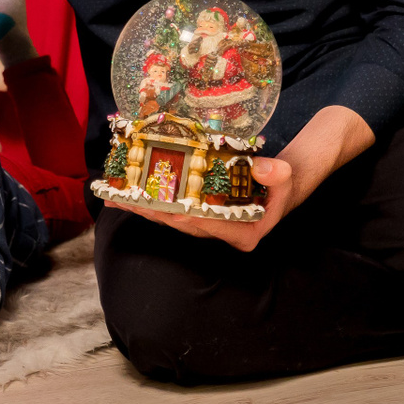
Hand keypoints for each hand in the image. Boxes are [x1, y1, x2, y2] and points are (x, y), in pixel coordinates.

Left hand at [108, 157, 295, 252]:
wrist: (280, 187)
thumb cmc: (283, 184)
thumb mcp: (286, 178)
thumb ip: (278, 175)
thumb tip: (264, 169)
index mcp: (243, 233)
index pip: (210, 225)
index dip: (188, 216)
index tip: (169, 208)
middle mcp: (221, 233)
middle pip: (183, 224)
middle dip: (156, 212)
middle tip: (130, 200)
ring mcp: (208, 226)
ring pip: (172, 220)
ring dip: (146, 208)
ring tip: (118, 198)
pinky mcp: (199, 216)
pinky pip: (172, 211)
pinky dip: (150, 202)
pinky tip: (126, 196)